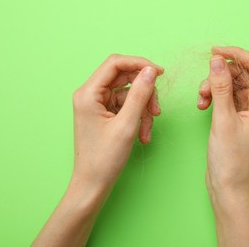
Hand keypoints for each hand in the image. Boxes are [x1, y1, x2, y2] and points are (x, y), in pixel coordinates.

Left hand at [72, 54, 163, 190]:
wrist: (93, 184)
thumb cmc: (104, 158)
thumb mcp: (127, 124)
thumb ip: (140, 94)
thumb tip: (151, 71)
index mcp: (88, 93)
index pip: (115, 64)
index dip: (139, 63)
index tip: (159, 72)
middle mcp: (90, 95)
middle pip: (124, 78)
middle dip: (144, 92)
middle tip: (157, 109)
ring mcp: (97, 105)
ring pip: (129, 94)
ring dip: (143, 109)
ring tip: (147, 130)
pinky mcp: (104, 114)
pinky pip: (127, 107)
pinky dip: (138, 118)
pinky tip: (143, 135)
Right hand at [198, 46, 248, 245]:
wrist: (227, 185)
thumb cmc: (231, 159)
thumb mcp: (223, 119)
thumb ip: (220, 87)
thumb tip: (216, 61)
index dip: (237, 54)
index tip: (215, 51)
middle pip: (243, 74)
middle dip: (221, 74)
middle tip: (204, 84)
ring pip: (232, 84)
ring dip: (214, 86)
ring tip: (201, 99)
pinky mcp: (238, 116)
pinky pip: (227, 96)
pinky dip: (214, 96)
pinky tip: (203, 104)